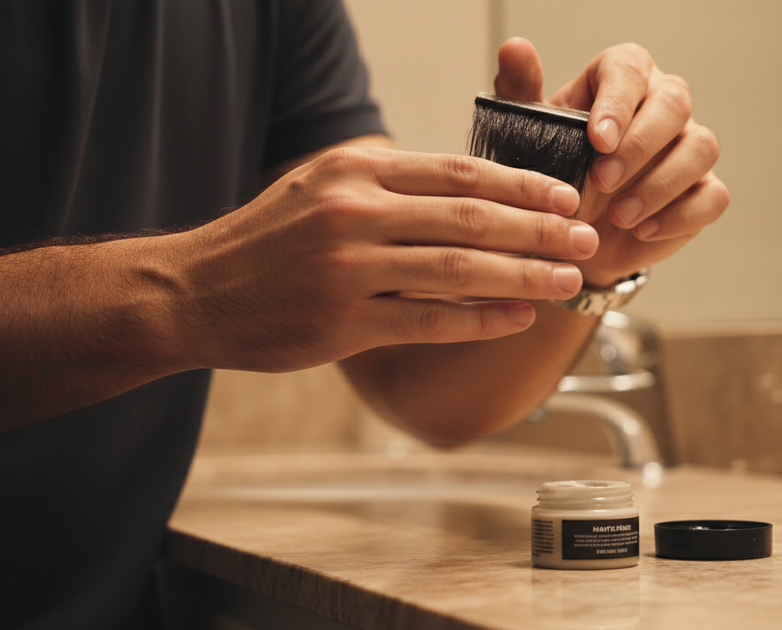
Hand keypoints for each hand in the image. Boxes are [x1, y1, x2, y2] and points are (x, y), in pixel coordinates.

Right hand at [163, 147, 597, 371]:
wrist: (196, 292)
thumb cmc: (270, 240)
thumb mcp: (322, 188)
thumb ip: (391, 187)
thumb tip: (471, 194)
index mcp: (354, 171)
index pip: (457, 171)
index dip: (520, 185)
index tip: (565, 197)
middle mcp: (352, 213)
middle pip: (469, 218)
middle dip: (538, 230)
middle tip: (585, 238)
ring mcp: (347, 270)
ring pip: (457, 271)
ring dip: (523, 276)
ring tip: (566, 280)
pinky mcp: (342, 324)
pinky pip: (429, 321)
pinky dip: (480, 320)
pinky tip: (517, 318)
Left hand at [494, 38, 728, 286]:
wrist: (573, 231)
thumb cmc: (555, 170)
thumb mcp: (527, 135)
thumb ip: (520, 92)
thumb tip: (515, 48)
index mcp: (620, 78)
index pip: (629, 70)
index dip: (617, 104)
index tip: (596, 140)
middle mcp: (662, 104)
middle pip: (674, 102)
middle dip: (639, 145)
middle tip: (601, 181)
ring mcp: (688, 147)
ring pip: (700, 148)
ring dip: (660, 184)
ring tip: (619, 215)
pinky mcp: (703, 191)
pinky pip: (713, 196)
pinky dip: (681, 216)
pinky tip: (643, 231)